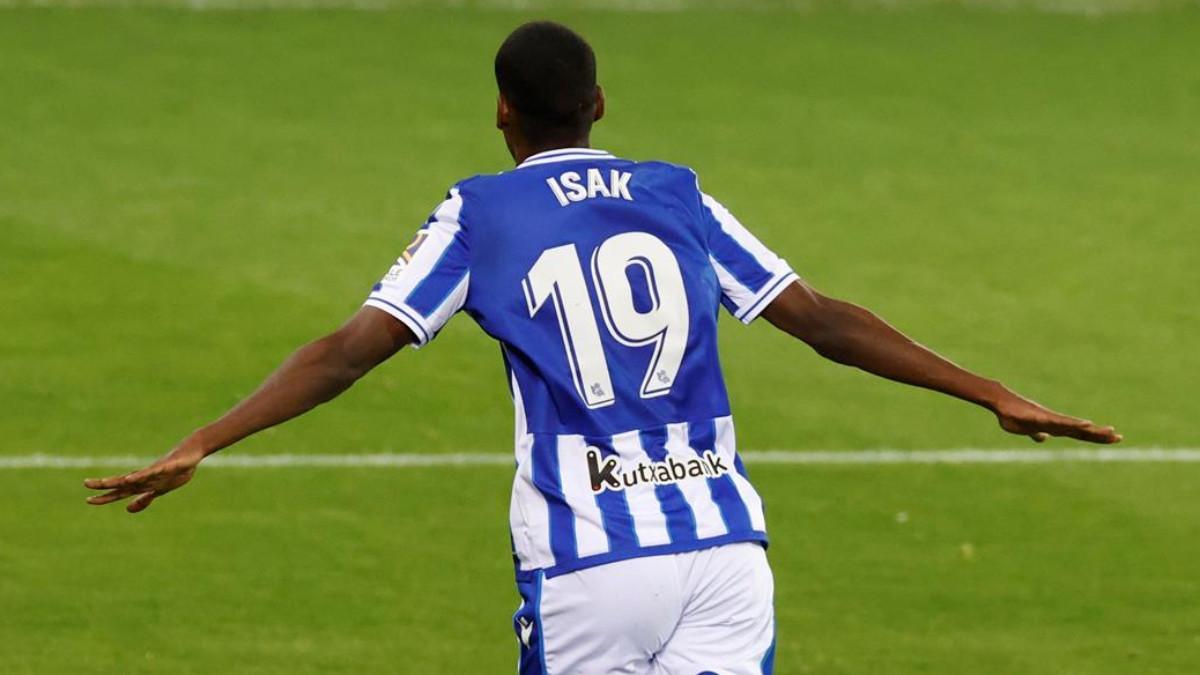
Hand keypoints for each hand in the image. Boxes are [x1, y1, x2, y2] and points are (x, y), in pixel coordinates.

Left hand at [84, 441, 205, 512]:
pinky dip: (140, 475)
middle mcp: (144, 476)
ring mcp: (155, 471)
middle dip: (104, 484)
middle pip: (122, 482)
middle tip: (85, 484)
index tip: (88, 500)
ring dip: (119, 480)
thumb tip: (127, 509)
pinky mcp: (166, 466)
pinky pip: (151, 472)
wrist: (193, 452)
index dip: (105, 496)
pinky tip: (131, 478)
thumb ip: (144, 499)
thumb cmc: (177, 470)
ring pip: (134, 476)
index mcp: (142, 484)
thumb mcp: (159, 490)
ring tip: (104, 482)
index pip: (120, 491)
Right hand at [992, 390, 1120, 443]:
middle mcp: (1057, 421)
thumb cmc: (1012, 415)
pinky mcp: (1043, 416)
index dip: (1096, 437)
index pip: (1080, 434)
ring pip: (1076, 426)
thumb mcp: (1026, 429)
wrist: (1001, 402)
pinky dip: (1075, 424)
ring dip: (1092, 430)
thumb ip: (1037, 433)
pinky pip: (1061, 422)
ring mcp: (1051, 418)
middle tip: (1120, 438)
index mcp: (1055, 426)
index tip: (1113, 439)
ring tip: (1108, 432)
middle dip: (1101, 435)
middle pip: (1083, 430)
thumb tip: (1043, 438)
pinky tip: (1086, 424)